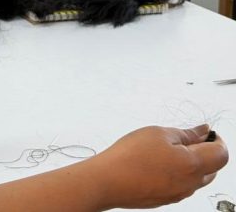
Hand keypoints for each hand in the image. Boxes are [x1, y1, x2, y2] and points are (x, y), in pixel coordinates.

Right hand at [93, 124, 227, 208]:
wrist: (108, 181)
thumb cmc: (130, 156)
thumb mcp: (158, 133)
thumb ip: (186, 133)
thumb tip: (202, 131)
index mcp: (194, 164)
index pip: (222, 154)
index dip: (218, 140)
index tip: (208, 133)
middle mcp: (190, 183)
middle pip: (212, 169)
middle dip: (206, 152)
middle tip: (188, 138)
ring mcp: (178, 194)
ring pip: (196, 178)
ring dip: (191, 164)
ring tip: (168, 150)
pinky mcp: (165, 199)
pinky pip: (180, 185)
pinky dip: (177, 173)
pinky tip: (158, 163)